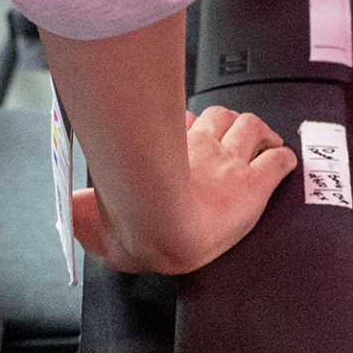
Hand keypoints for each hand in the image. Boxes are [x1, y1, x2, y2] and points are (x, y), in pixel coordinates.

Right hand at [70, 102, 296, 273]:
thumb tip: (65, 214)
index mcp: (167, 149)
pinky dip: (285, 158)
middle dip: (225, 122)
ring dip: (258, 132)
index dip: (190, 126)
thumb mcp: (96, 219)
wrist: (164, 235)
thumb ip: (81, 213)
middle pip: (220, 116)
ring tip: (263, 141)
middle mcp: (201, 148)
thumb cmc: (132, 226)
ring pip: (251, 127)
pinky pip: (278, 161)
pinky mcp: (255, 185)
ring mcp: (230, 163)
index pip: (183, 123)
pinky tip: (286, 161)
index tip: (190, 132)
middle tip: (229, 138)